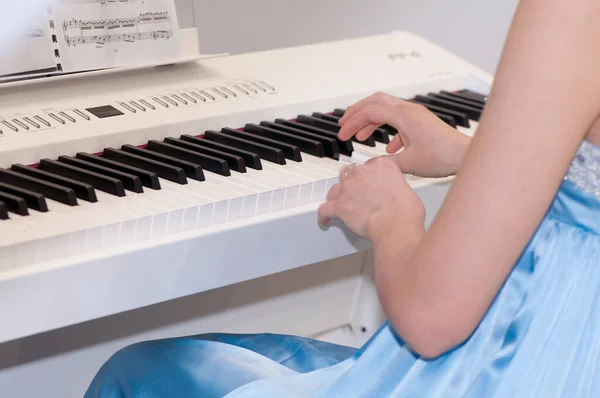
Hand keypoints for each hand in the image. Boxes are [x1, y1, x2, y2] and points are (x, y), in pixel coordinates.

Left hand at [317, 156, 424, 239]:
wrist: (395, 223)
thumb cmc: (406, 211)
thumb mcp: (408, 188)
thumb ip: (396, 186)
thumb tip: (395, 195)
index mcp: (381, 165)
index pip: (369, 165)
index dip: (368, 176)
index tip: (369, 183)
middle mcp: (362, 172)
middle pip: (350, 175)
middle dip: (352, 185)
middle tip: (356, 195)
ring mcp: (348, 188)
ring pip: (335, 190)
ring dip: (337, 197)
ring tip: (338, 205)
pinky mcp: (339, 205)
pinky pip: (325, 209)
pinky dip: (324, 215)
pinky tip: (325, 219)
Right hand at [338, 92, 470, 177]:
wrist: (465, 155)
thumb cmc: (443, 156)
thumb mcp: (408, 163)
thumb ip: (384, 164)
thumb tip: (369, 167)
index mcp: (404, 116)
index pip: (370, 111)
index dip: (353, 122)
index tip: (343, 134)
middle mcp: (409, 110)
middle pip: (376, 102)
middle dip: (357, 113)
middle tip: (344, 124)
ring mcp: (416, 115)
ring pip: (387, 110)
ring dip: (371, 121)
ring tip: (361, 136)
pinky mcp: (421, 123)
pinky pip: (399, 121)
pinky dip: (388, 130)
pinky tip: (388, 148)